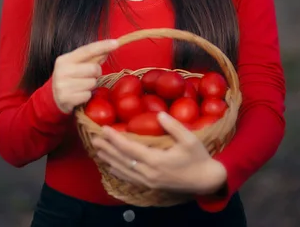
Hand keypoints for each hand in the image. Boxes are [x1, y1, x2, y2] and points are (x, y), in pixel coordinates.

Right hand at [52, 39, 118, 113]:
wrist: (53, 98)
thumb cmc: (69, 78)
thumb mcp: (76, 66)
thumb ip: (92, 58)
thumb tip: (107, 50)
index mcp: (65, 59)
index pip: (87, 50)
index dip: (103, 46)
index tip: (116, 43)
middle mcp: (62, 70)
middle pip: (94, 68)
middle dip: (96, 74)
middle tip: (88, 77)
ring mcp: (63, 85)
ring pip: (92, 83)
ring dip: (91, 86)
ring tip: (81, 87)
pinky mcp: (66, 98)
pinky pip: (88, 95)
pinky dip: (86, 96)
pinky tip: (78, 95)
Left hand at [92, 111, 227, 195]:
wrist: (205, 181)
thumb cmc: (198, 157)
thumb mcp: (189, 139)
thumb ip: (174, 126)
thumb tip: (159, 114)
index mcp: (156, 161)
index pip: (130, 148)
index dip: (116, 139)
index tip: (104, 129)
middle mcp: (149, 173)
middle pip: (122, 160)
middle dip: (107, 148)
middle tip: (93, 138)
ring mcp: (149, 181)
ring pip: (123, 170)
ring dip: (109, 159)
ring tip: (98, 150)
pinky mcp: (151, 185)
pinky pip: (130, 178)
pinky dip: (118, 171)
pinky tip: (111, 166)